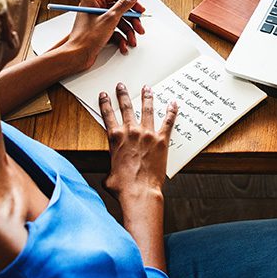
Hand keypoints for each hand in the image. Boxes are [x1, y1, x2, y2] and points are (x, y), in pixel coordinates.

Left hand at [56, 0, 146, 71]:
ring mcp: (97, 20)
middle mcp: (94, 8)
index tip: (140, 9)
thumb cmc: (86, 38)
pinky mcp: (99, 31)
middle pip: (119, 10)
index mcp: (93, 0)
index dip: (130, 3)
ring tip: (132, 41)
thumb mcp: (109, 19)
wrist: (77, 57)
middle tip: (139, 28)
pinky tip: (123, 46)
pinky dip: (120, 39)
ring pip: (119, 22)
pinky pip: (114, 31)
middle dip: (131, 21)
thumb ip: (123, 6)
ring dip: (127, 32)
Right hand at [100, 83, 176, 202]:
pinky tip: (173, 103)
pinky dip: (171, 111)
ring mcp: (147, 134)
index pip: (108, 115)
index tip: (104, 94)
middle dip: (123, 94)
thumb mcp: (108, 176)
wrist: (139, 192)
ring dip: (146, 97)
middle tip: (122, 86)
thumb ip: (109, 169)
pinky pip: (168, 121)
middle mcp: (130, 131)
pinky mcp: (161, 140)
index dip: (105, 103)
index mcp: (115, 138)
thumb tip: (109, 177)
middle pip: (126, 107)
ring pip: (146, 109)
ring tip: (146, 88)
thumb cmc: (122, 187)